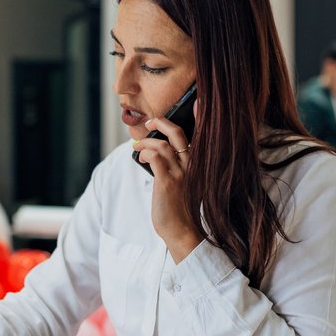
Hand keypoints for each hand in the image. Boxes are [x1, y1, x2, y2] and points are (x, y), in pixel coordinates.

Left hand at [132, 117, 200, 261]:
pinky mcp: (167, 181)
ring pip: (162, 144)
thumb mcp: (183, 186)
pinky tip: (140, 158)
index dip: (199, 116)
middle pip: (177, 134)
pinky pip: (154, 157)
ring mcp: (180, 173)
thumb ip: (176, 170)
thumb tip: (157, 157)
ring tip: (136, 147)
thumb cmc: (181, 211)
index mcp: (197, 166)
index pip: (198, 136)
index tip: (197, 102)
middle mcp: (192, 166)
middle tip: (149, 123)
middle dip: (160, 123)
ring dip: (145, 142)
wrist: (184, 232)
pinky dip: (144, 153)